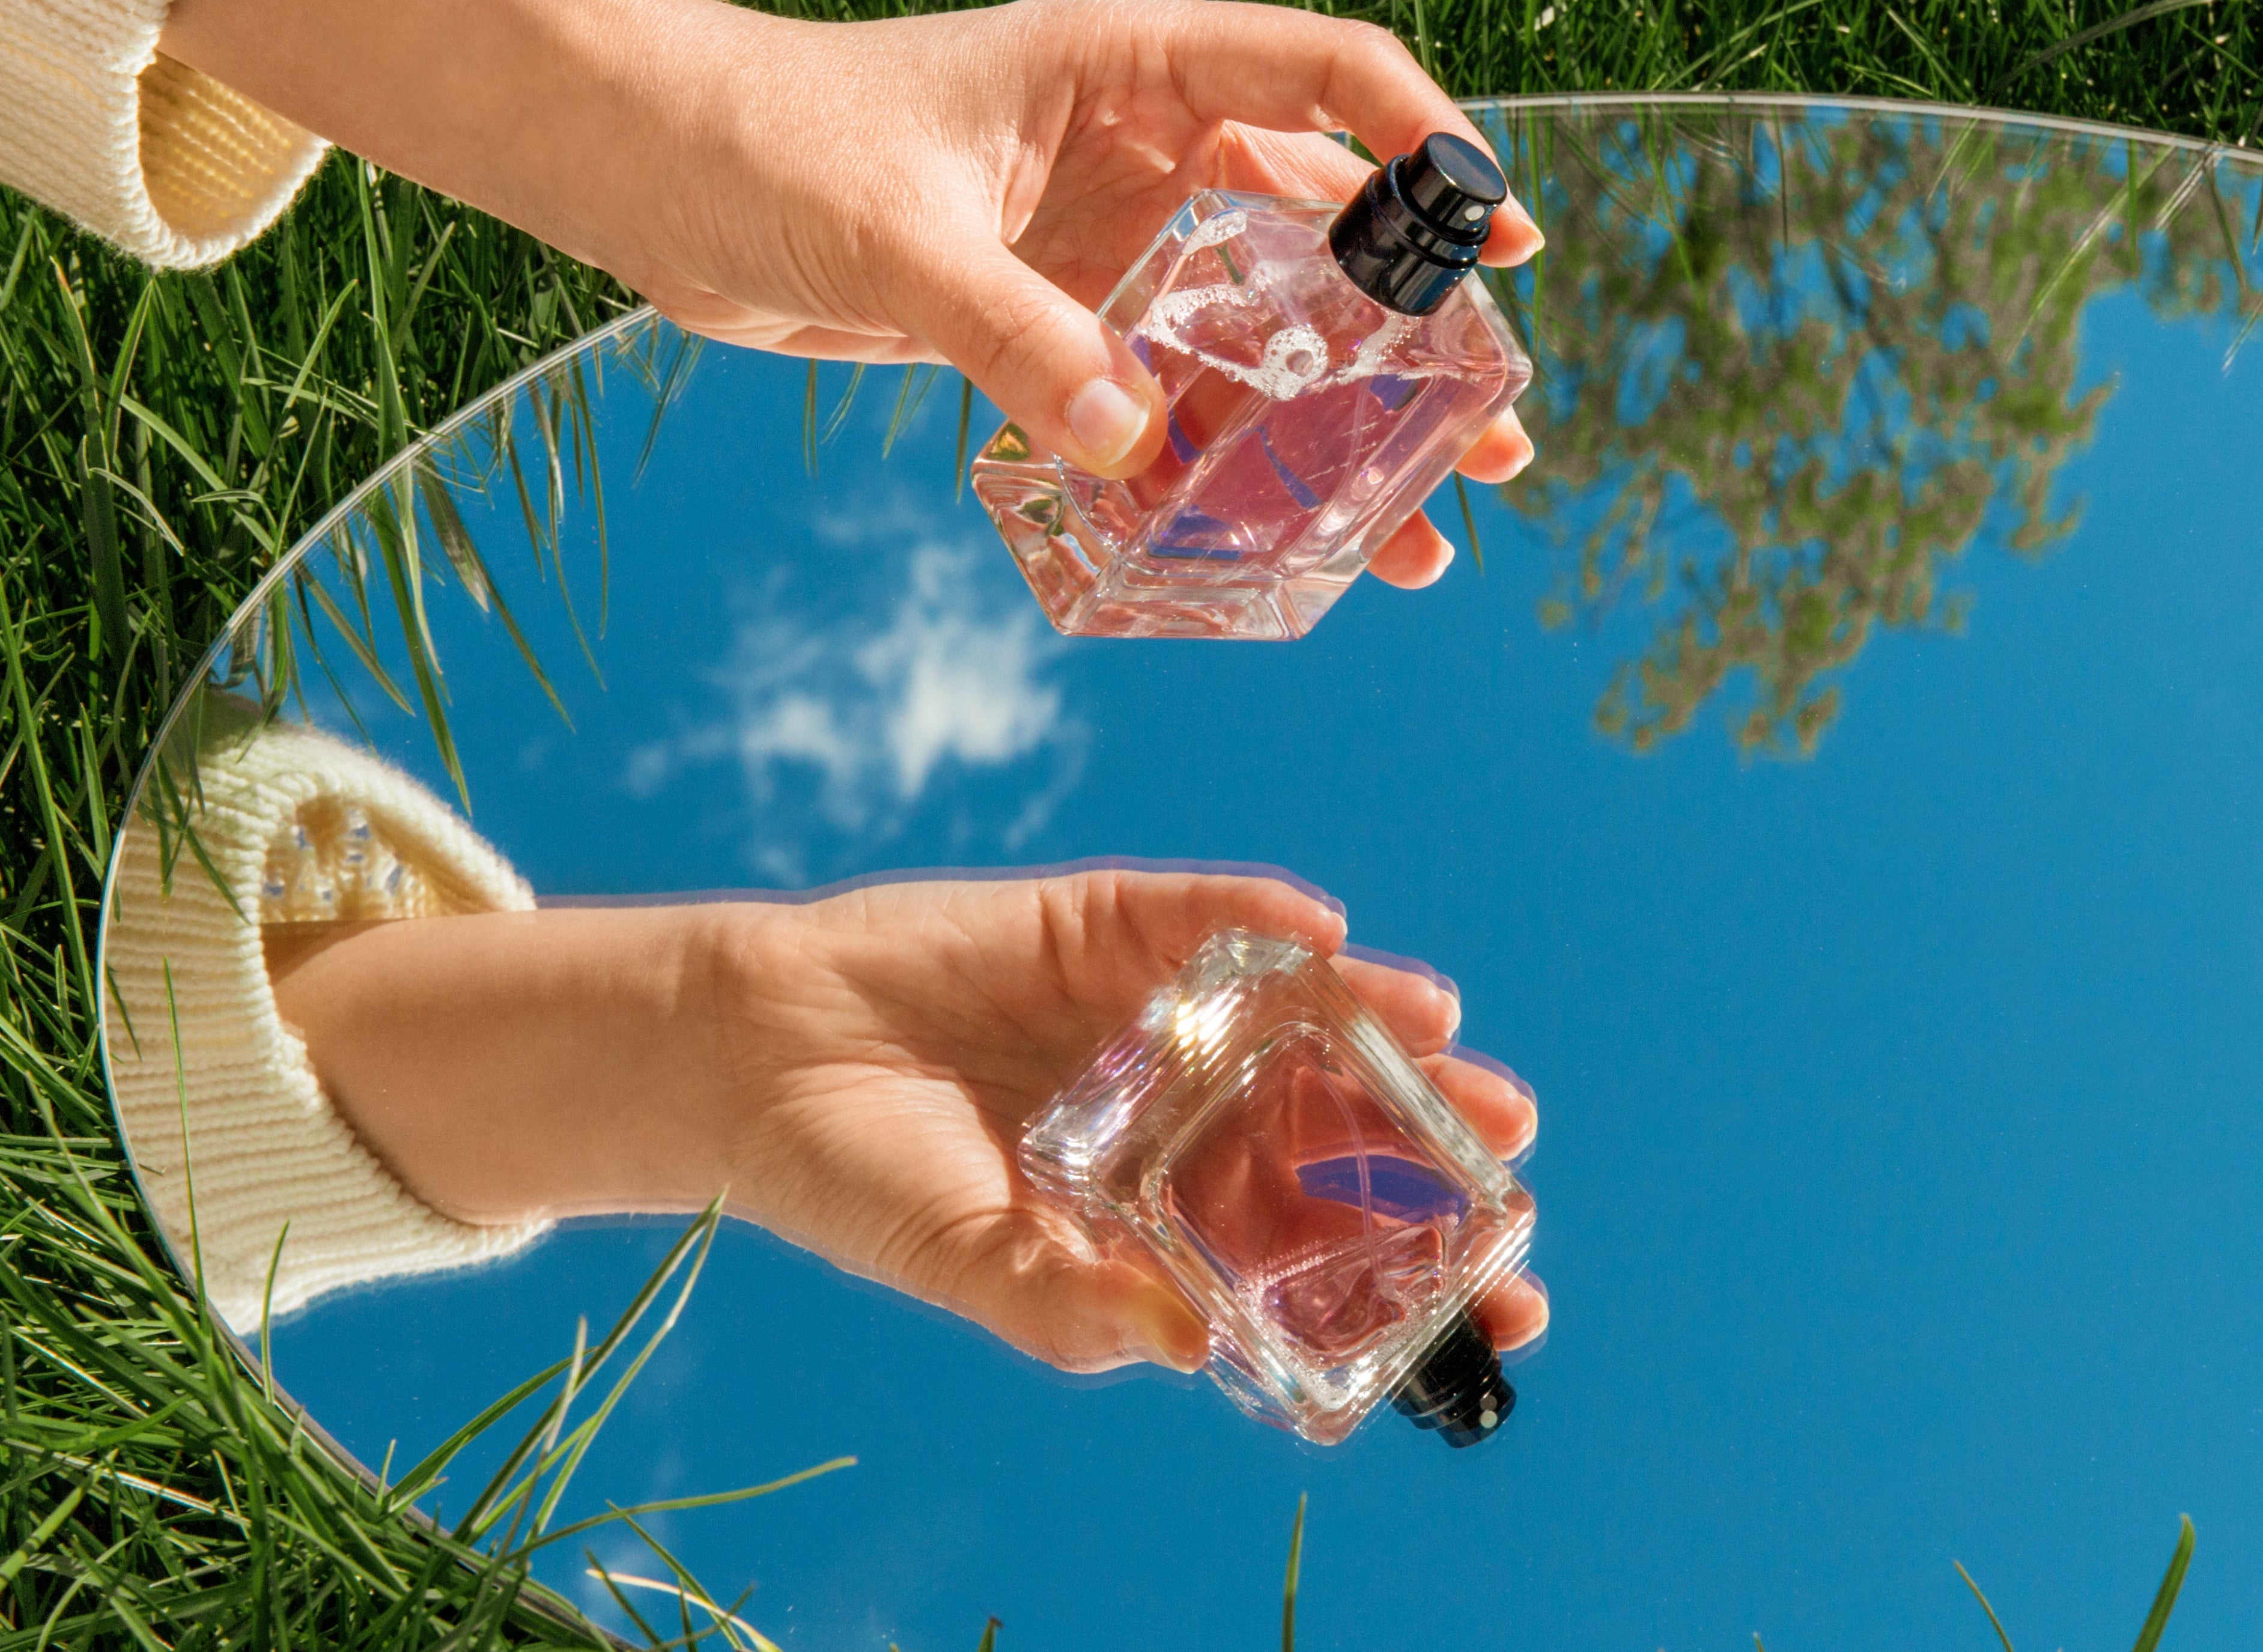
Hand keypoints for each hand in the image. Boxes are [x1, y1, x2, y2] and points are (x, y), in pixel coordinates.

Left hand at [161, 0, 1536, 588]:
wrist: (648, 168)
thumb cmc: (760, 146)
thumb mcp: (895, 237)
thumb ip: (1019, 337)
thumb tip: (1138, 440)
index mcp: (1127, 67)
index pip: (1327, 77)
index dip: (1432, 147)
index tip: (1505, 238)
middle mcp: (1140, 144)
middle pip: (1326, 227)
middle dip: (1417, 335)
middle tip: (1493, 431)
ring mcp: (1108, 235)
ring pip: (1262, 330)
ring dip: (1339, 427)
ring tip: (1421, 528)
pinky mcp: (1057, 313)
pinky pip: (1170, 393)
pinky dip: (1221, 463)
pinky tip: (1271, 544)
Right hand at [699, 872, 1544, 1371]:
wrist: (748, 1057)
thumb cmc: (860, 1179)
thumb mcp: (966, 1263)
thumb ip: (1071, 1308)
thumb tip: (1188, 1345)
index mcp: (1166, 1210)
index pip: (1319, 1248)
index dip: (1416, 1271)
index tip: (1514, 1301)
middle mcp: (1183, 1110)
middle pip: (1337, 1124)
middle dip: (1428, 1138)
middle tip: (1510, 1144)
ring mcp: (1152, 1013)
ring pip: (1298, 1018)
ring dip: (1375, 1025)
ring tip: (1446, 1034)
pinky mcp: (1105, 925)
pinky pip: (1206, 917)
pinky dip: (1265, 921)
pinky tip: (1326, 937)